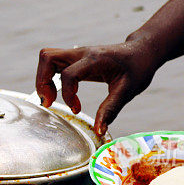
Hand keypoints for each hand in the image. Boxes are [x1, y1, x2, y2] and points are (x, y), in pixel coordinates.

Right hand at [36, 40, 160, 135]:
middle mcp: (82, 53)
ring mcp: (77, 54)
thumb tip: (99, 131)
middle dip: (42, 81)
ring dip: (43, 78)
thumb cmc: (137, 69)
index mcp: (95, 60)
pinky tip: (60, 92)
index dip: (68, 95)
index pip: (68, 74)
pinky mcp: (75, 59)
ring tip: (50, 98)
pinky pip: (53, 63)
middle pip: (47, 57)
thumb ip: (110, 110)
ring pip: (47, 58)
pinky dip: (49, 77)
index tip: (77, 108)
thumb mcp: (127, 91)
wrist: (141, 53)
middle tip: (49, 101)